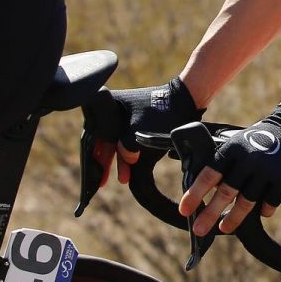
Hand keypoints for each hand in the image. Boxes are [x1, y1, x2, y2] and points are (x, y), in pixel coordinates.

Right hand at [82, 77, 201, 184]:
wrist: (186, 98)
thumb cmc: (163, 112)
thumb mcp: (141, 133)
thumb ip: (127, 150)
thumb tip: (125, 166)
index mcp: (109, 104)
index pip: (94, 137)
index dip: (94, 159)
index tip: (96, 179)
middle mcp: (112, 106)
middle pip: (102, 140)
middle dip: (104, 162)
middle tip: (102, 183)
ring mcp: (123, 111)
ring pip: (114, 140)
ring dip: (118, 159)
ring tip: (124, 179)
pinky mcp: (134, 116)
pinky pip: (124, 137)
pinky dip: (125, 152)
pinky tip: (129, 167)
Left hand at [179, 105, 280, 235]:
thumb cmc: (263, 137)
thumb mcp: (240, 142)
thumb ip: (227, 163)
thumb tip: (209, 189)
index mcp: (233, 149)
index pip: (209, 174)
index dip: (195, 194)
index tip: (184, 210)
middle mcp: (249, 160)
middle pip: (225, 192)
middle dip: (210, 214)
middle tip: (199, 229)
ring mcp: (267, 170)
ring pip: (246, 201)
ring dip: (234, 218)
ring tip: (225, 228)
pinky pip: (269, 202)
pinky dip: (264, 210)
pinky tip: (261, 212)